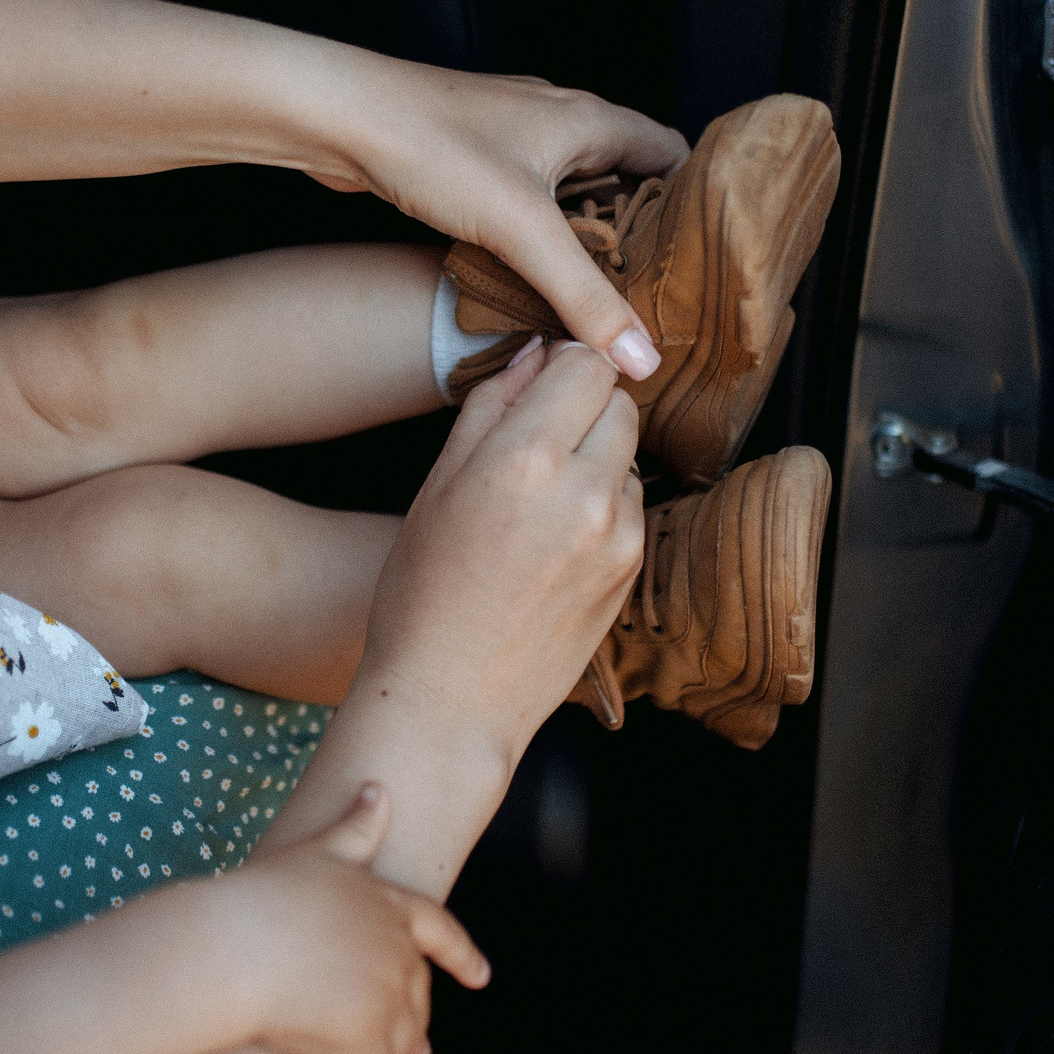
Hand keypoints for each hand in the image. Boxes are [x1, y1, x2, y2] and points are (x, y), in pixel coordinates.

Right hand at [221, 784, 490, 1053]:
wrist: (236, 948)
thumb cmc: (265, 897)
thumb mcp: (315, 853)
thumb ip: (355, 828)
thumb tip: (378, 788)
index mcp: (391, 907)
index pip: (442, 931)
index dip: (461, 954)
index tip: (480, 975)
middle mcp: (399, 954)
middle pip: (418, 996)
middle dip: (416, 1025)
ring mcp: (387, 1000)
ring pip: (402, 1043)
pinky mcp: (367, 1045)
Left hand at [296, 60, 687, 377]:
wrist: (336, 116)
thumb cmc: (430, 147)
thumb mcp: (522, 228)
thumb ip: (583, 296)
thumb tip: (639, 356)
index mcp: (588, 118)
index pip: (671, 152)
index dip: (693, 202)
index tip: (700, 260)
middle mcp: (557, 118)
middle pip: (624, 173)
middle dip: (639, 229)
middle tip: (652, 292)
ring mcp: (511, 135)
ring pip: (572, 187)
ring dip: (585, 233)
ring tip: (597, 293)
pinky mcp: (471, 156)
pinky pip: (526, 197)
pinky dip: (538, 232)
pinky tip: (527, 273)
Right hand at [355, 338, 645, 759]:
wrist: (450, 701)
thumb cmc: (422, 595)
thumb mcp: (436, 486)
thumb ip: (490, 407)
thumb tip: (536, 352)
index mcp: (522, 460)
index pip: (586, 362)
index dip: (564, 366)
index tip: (543, 383)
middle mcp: (581, 492)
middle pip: (619, 403)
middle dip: (585, 408)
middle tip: (537, 443)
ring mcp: (615, 535)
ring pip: (628, 454)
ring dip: (597, 458)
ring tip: (540, 503)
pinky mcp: (631, 569)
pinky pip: (630, 505)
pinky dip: (603, 505)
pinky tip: (555, 541)